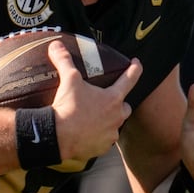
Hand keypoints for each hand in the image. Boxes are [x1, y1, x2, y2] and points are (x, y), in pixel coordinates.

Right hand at [49, 39, 140, 162]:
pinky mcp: (101, 148)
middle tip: (107, 100)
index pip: (130, 79)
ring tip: (95, 118)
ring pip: (115, 126)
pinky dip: (98, 137)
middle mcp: (116, 117)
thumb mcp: (68, 80)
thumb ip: (64, 61)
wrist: (58, 136)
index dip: (135, 69)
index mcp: (113, 99)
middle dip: (119, 103)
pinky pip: (104, 141)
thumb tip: (56, 45)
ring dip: (108, 121)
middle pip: (125, 107)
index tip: (137, 63)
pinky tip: (88, 134)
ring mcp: (110, 134)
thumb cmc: (68, 107)